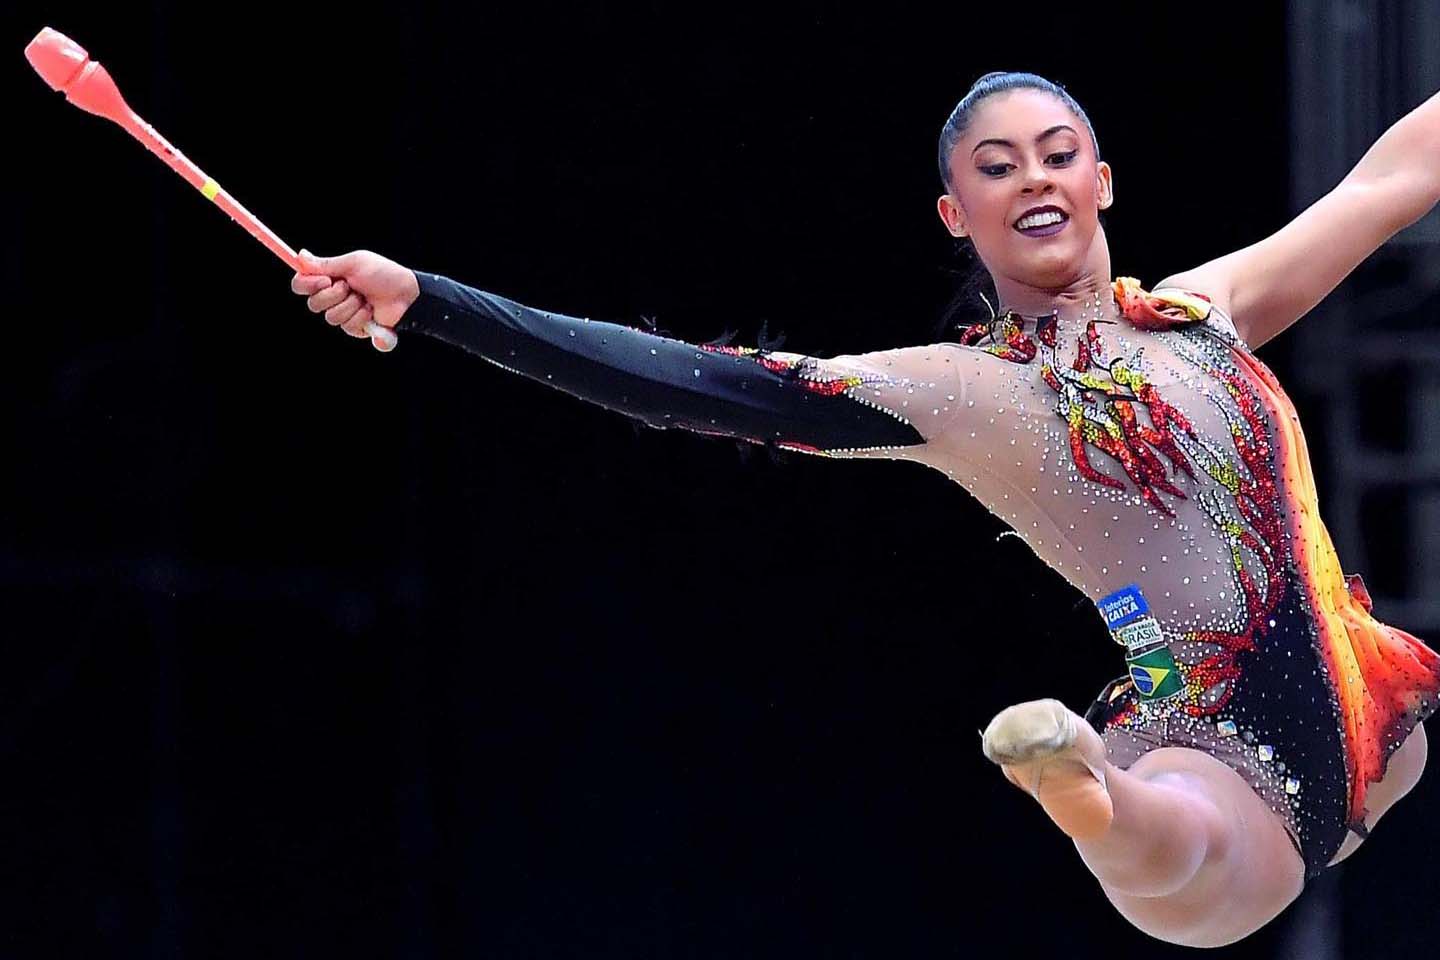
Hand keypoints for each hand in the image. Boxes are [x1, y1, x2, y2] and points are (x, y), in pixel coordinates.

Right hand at [291, 249, 420, 349]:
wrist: (407, 294)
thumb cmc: (383, 274)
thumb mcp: (354, 264)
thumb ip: (326, 264)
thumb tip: (300, 256)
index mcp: (329, 279)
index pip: (301, 285)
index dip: (306, 285)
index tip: (323, 280)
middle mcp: (333, 297)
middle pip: (313, 304)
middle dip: (333, 295)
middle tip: (350, 286)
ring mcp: (344, 314)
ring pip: (331, 318)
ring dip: (350, 306)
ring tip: (365, 298)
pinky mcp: (356, 328)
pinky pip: (347, 327)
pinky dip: (361, 318)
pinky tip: (371, 311)